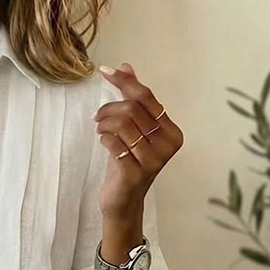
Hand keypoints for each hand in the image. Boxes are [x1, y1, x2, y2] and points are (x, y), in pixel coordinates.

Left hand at [92, 62, 182, 222]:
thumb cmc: (128, 164)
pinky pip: (115, 144)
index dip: (125, 82)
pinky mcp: (136, 174)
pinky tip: (102, 141)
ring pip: (123, 124)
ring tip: (99, 129)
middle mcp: (167, 146)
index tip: (105, 71)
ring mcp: (153, 161)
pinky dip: (104, 138)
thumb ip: (132, 99)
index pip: (147, 97)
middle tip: (98, 115)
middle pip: (133, 109)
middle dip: (110, 107)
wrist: (122, 203)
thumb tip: (125, 66)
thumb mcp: (132, 130)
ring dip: (104, 122)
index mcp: (172, 132)